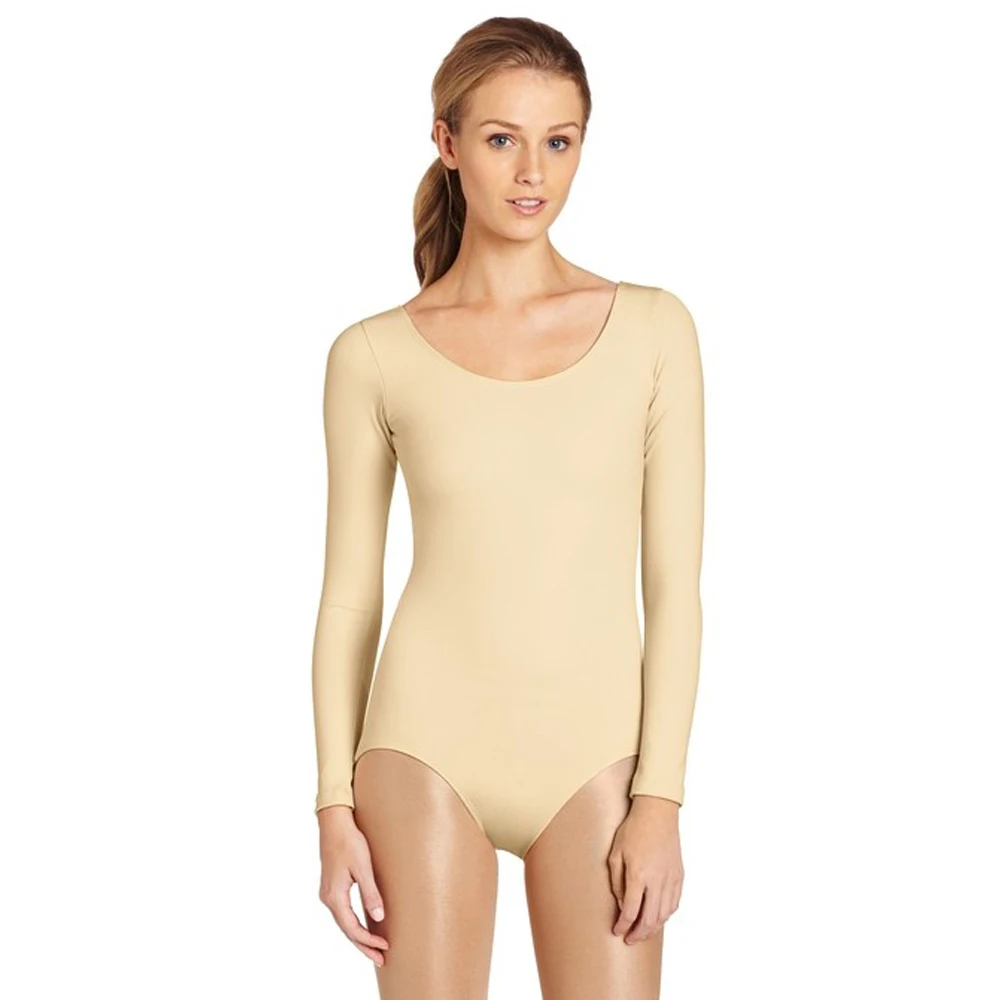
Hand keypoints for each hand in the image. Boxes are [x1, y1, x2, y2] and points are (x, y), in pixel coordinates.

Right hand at [317, 805, 389, 967]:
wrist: (334, 823)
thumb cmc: (349, 842)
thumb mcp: (363, 867)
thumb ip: (370, 892)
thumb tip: (378, 917)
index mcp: (335, 896)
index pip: (352, 928)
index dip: (368, 940)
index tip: (384, 947)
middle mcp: (328, 899)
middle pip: (347, 930)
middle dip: (364, 945)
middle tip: (381, 959)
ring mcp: (328, 893)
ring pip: (344, 923)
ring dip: (359, 936)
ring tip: (374, 948)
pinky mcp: (332, 887)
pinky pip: (343, 913)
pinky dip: (354, 924)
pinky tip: (364, 927)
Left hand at [607, 795, 683, 943]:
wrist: (657, 813)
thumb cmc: (633, 830)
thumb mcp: (616, 853)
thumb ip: (617, 882)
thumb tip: (622, 904)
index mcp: (638, 875)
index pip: (630, 911)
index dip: (623, 926)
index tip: (617, 931)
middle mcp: (656, 881)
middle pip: (649, 919)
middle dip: (638, 933)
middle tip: (630, 939)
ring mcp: (670, 879)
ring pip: (664, 914)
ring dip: (653, 928)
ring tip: (643, 932)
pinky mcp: (679, 875)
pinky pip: (674, 903)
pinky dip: (666, 915)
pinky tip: (659, 917)